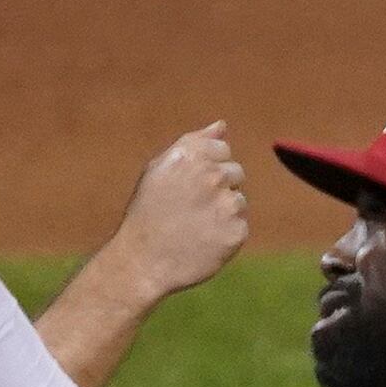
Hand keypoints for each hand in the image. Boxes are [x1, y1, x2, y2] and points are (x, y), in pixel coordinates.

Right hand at [94, 123, 251, 306]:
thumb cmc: (148, 212)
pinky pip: (241, 225)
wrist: (144, 260)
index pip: (222, 148)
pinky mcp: (238, 231)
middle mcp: (212, 176)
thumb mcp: (160, 169)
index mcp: (191, 156)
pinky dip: (226, 232)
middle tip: (190, 207)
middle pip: (235, 172)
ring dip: (223, 210)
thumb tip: (222, 125)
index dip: (206, 166)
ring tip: (195, 224)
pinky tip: (204, 239)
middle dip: (218, 187)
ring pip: (239, 200)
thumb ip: (194, 143)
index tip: (189, 184)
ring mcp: (227, 204)